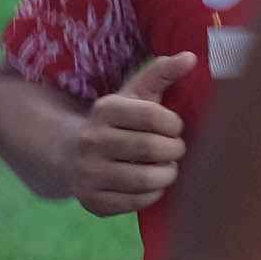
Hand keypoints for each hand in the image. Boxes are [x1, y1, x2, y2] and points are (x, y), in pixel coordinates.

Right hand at [72, 54, 192, 214]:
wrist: (69, 154)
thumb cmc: (115, 123)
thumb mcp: (133, 95)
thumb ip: (161, 73)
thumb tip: (191, 57)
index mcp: (104, 109)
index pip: (154, 116)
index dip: (174, 125)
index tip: (174, 128)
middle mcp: (91, 141)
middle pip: (152, 148)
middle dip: (173, 150)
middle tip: (175, 150)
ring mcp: (89, 173)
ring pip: (146, 179)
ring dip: (167, 175)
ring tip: (167, 168)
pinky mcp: (92, 201)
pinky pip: (137, 202)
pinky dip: (153, 194)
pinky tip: (151, 184)